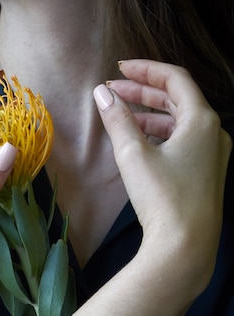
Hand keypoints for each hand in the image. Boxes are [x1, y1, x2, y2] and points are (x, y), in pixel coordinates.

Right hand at [94, 59, 231, 291]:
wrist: (185, 246)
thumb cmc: (163, 198)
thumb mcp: (133, 155)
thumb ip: (117, 120)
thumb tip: (101, 93)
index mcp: (202, 120)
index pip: (174, 78)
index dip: (145, 70)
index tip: (119, 68)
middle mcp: (214, 133)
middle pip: (178, 99)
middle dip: (144, 92)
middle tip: (114, 90)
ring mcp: (213, 155)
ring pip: (180, 123)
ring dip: (151, 115)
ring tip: (122, 115)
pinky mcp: (206, 175)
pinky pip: (184, 143)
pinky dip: (161, 135)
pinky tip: (140, 143)